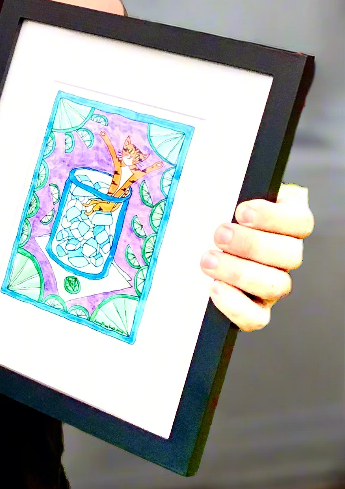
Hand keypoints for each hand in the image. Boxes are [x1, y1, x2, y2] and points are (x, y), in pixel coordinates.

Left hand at [200, 183, 313, 330]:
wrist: (189, 237)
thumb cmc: (204, 209)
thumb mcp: (214, 192)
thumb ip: (218, 181)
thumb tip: (208, 171)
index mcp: (282, 221)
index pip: (300, 221)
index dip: (275, 217)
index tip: (242, 211)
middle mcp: (283, 253)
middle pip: (290, 254)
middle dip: (252, 245)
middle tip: (218, 234)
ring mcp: (271, 282)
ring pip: (276, 285)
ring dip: (240, 272)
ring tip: (208, 260)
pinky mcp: (254, 307)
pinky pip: (257, 317)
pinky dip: (237, 306)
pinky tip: (214, 288)